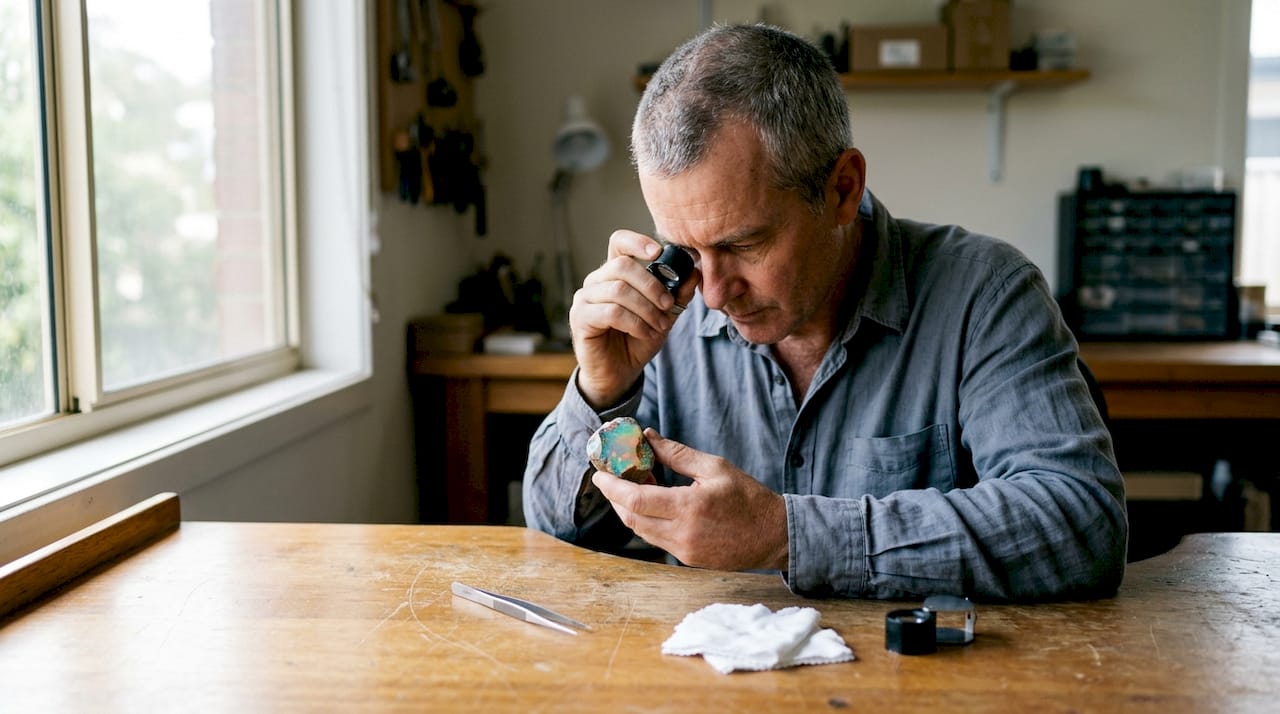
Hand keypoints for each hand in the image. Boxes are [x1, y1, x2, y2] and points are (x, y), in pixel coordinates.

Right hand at [570, 231, 698, 408]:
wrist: (620, 373)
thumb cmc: (637, 339)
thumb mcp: (664, 315)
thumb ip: (677, 294)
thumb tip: (695, 271)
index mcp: (615, 273)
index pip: (619, 242)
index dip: (638, 242)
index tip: (658, 253)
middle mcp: (596, 281)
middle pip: (622, 265)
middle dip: (652, 285)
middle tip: (668, 305)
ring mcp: (584, 298)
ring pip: (619, 290)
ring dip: (646, 309)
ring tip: (660, 325)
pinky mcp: (580, 318)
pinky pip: (611, 312)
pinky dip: (635, 323)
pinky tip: (645, 333)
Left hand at [591, 429, 788, 570]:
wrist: (773, 536)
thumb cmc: (747, 497)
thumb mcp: (714, 467)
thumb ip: (677, 454)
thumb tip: (647, 438)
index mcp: (689, 507)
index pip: (635, 500)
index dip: (612, 487)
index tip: (599, 474)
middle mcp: (682, 533)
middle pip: (631, 518)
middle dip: (614, 498)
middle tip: (610, 477)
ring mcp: (684, 550)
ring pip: (641, 531)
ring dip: (628, 510)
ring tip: (630, 487)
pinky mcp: (688, 560)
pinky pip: (656, 539)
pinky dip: (646, 521)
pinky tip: (651, 505)